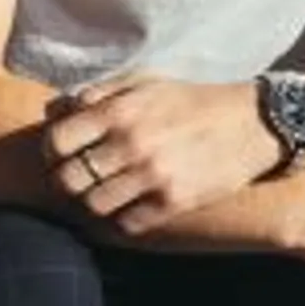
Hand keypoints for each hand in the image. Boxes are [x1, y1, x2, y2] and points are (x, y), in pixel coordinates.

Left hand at [44, 75, 279, 230]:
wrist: (252, 123)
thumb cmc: (191, 100)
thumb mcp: (144, 81)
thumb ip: (97, 93)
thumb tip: (55, 111)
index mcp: (119, 111)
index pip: (57, 141)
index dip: (52, 151)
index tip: (61, 154)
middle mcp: (131, 144)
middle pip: (68, 180)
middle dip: (66, 181)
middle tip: (77, 179)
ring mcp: (152, 176)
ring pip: (94, 205)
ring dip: (93, 202)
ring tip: (103, 193)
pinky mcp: (174, 202)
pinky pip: (127, 224)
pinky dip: (122, 218)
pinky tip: (129, 207)